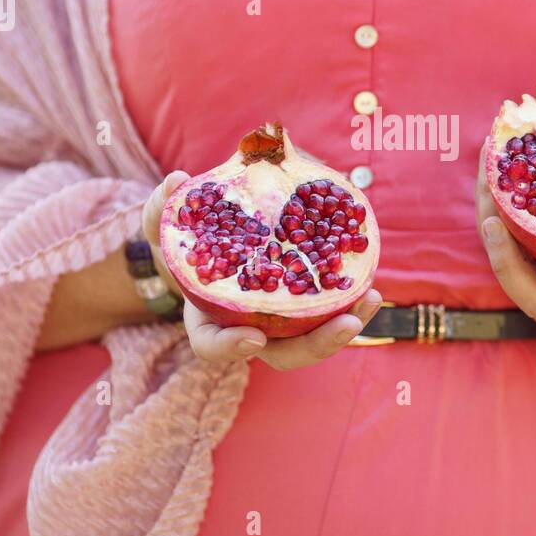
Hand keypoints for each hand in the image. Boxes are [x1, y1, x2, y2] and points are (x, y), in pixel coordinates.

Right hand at [143, 171, 383, 369]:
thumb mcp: (168, 224)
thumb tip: (176, 181)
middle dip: (317, 345)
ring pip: (316, 339)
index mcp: (210, 319)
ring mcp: (282, 322)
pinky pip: (333, 312)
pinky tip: (371, 282)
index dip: (231, 347)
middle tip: (345, 324)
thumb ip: (163, 206)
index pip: (214, 345)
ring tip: (371, 298)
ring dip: (347, 324)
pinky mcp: (308, 306)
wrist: (221, 241)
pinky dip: (353, 301)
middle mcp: (250, 329)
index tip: (254, 337)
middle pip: (284, 354)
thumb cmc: (190, 241)